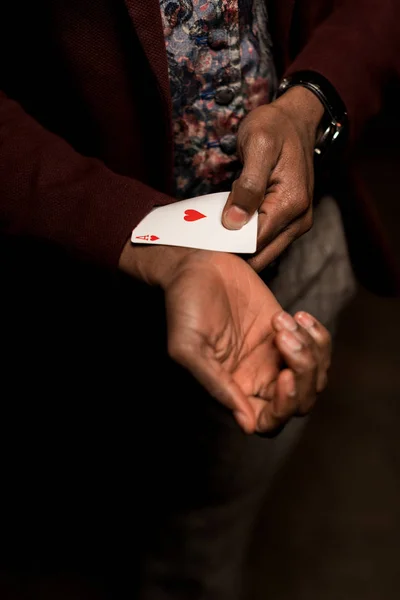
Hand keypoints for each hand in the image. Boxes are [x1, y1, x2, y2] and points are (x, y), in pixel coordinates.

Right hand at [119, 243, 330, 433]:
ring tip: (283, 320)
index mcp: (233, 389)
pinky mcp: (288, 332)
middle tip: (284, 337)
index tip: (284, 375)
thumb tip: (247, 424)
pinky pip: (318, 348)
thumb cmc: (184, 304)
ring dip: (310, 349)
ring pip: (314, 375)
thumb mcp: (189, 347)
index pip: (269, 421)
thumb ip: (217, 385)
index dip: (284, 407)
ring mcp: (274, 355)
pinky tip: (298, 316)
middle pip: (300, 401)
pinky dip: (318, 335)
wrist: (198, 265)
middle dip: (303, 373)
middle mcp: (256, 377)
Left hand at [222, 86, 324, 271]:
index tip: (203, 241)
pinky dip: (246, 239)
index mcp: (291, 204)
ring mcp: (296, 224)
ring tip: (214, 233)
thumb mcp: (258, 146)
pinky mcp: (290, 222)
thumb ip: (247, 186)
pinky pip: (265, 241)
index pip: (255, 242)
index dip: (228, 245)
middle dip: (233, 252)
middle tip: (204, 241)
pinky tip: (228, 227)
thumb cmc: (275, 127)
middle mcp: (299, 220)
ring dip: (238, 248)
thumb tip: (233, 223)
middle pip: (260, 255)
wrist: (296, 119)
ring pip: (262, 252)